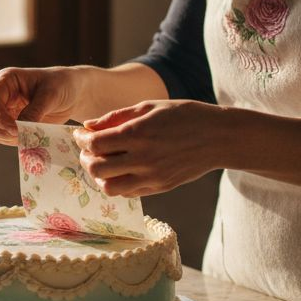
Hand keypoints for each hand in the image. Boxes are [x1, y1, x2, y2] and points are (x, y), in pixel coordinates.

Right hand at [0, 66, 83, 145]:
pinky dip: (12, 142)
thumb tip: (19, 129)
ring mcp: (3, 111)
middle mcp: (0, 95)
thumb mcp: (50, 95)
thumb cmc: (62, 86)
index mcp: (6, 80)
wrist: (73, 94)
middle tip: (22, 135)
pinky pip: (2, 138)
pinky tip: (29, 138)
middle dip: (0, 129)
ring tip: (29, 136)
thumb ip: (34, 111)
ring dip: (6, 138)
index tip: (15, 129)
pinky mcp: (10, 125)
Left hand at [73, 100, 222, 196]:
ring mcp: (152, 177)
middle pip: (96, 169)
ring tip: (102, 163)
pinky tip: (120, 170)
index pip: (95, 144)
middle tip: (88, 149)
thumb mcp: (150, 107)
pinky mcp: (159, 188)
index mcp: (139, 134)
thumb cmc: (184, 115)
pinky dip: (117, 183)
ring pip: (109, 187)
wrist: (219, 137)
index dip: (81, 140)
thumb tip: (88, 126)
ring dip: (99, 176)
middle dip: (86, 158)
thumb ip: (116, 117)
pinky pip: (127, 193)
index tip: (80, 134)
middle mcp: (143, 158)